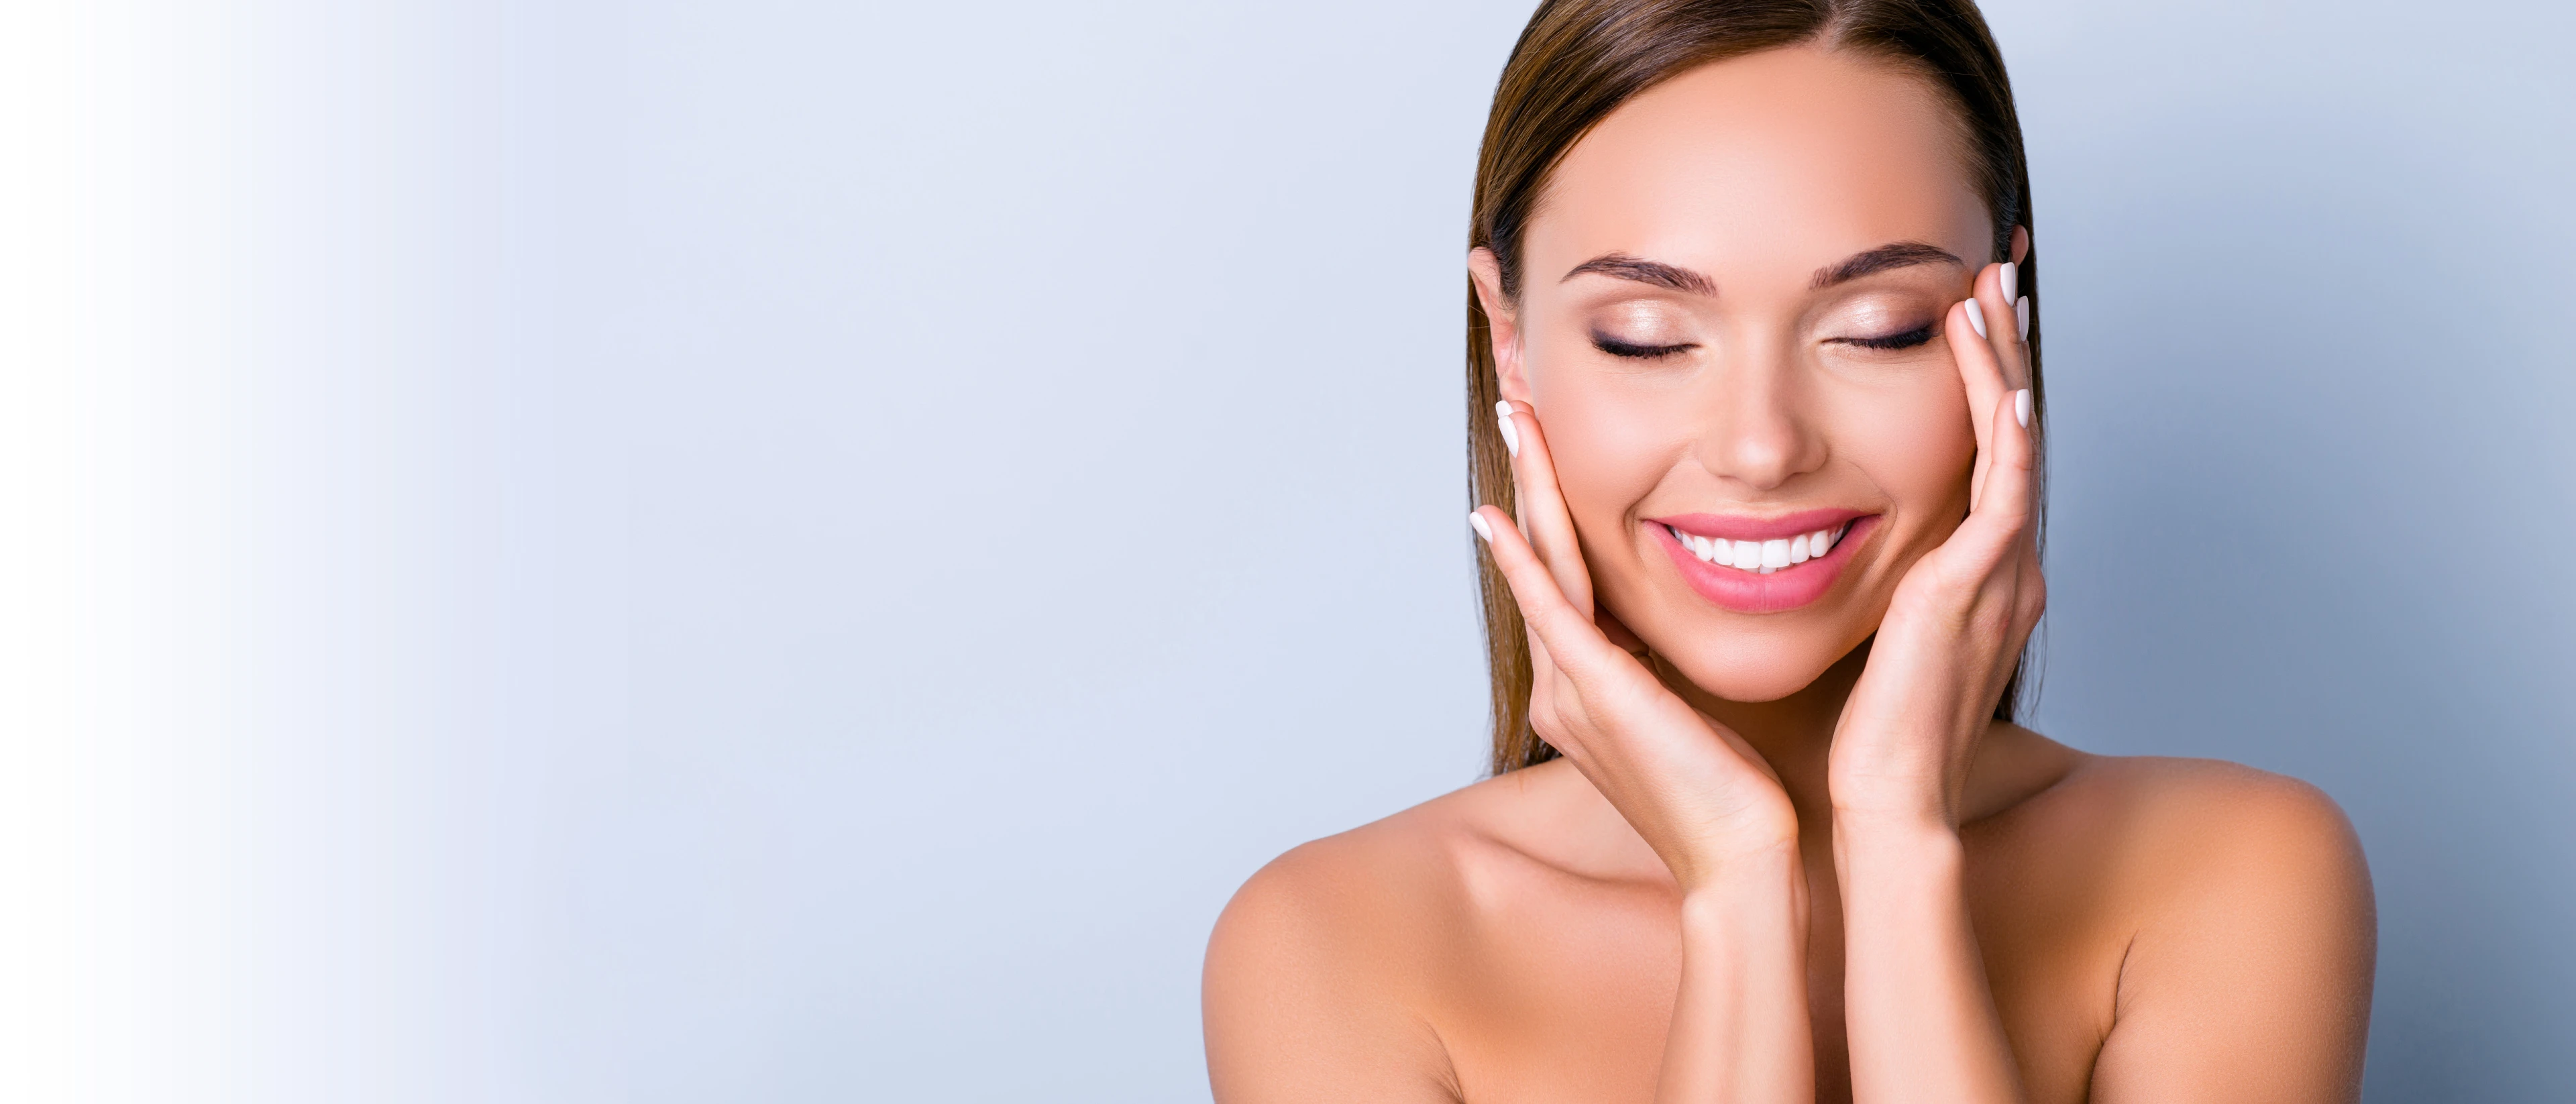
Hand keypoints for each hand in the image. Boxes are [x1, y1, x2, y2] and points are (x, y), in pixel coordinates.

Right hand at [1473, 401, 1799, 891]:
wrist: (1740, 861)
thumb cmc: (1730, 798)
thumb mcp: (1690, 714)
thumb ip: (1666, 670)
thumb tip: (1672, 632)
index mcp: (1585, 687)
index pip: (1561, 576)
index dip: (1549, 505)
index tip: (1547, 442)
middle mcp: (1563, 685)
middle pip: (1539, 557)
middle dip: (1529, 475)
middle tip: (1517, 400)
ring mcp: (1573, 689)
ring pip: (1542, 567)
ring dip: (1527, 489)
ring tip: (1516, 422)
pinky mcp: (1598, 693)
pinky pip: (1552, 612)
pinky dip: (1523, 564)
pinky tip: (1498, 520)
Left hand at [1827, 261, 2044, 831]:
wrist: (1886, 801)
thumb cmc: (1868, 737)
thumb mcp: (1873, 640)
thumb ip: (1868, 593)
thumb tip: (1816, 553)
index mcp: (1978, 578)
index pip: (1986, 457)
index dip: (1984, 385)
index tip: (1966, 320)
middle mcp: (2003, 565)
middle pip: (2014, 430)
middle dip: (2007, 349)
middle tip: (1999, 273)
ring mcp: (2003, 569)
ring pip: (2017, 436)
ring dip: (2005, 357)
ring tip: (1991, 286)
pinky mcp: (1985, 578)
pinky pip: (2005, 475)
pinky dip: (1998, 412)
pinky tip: (1988, 359)